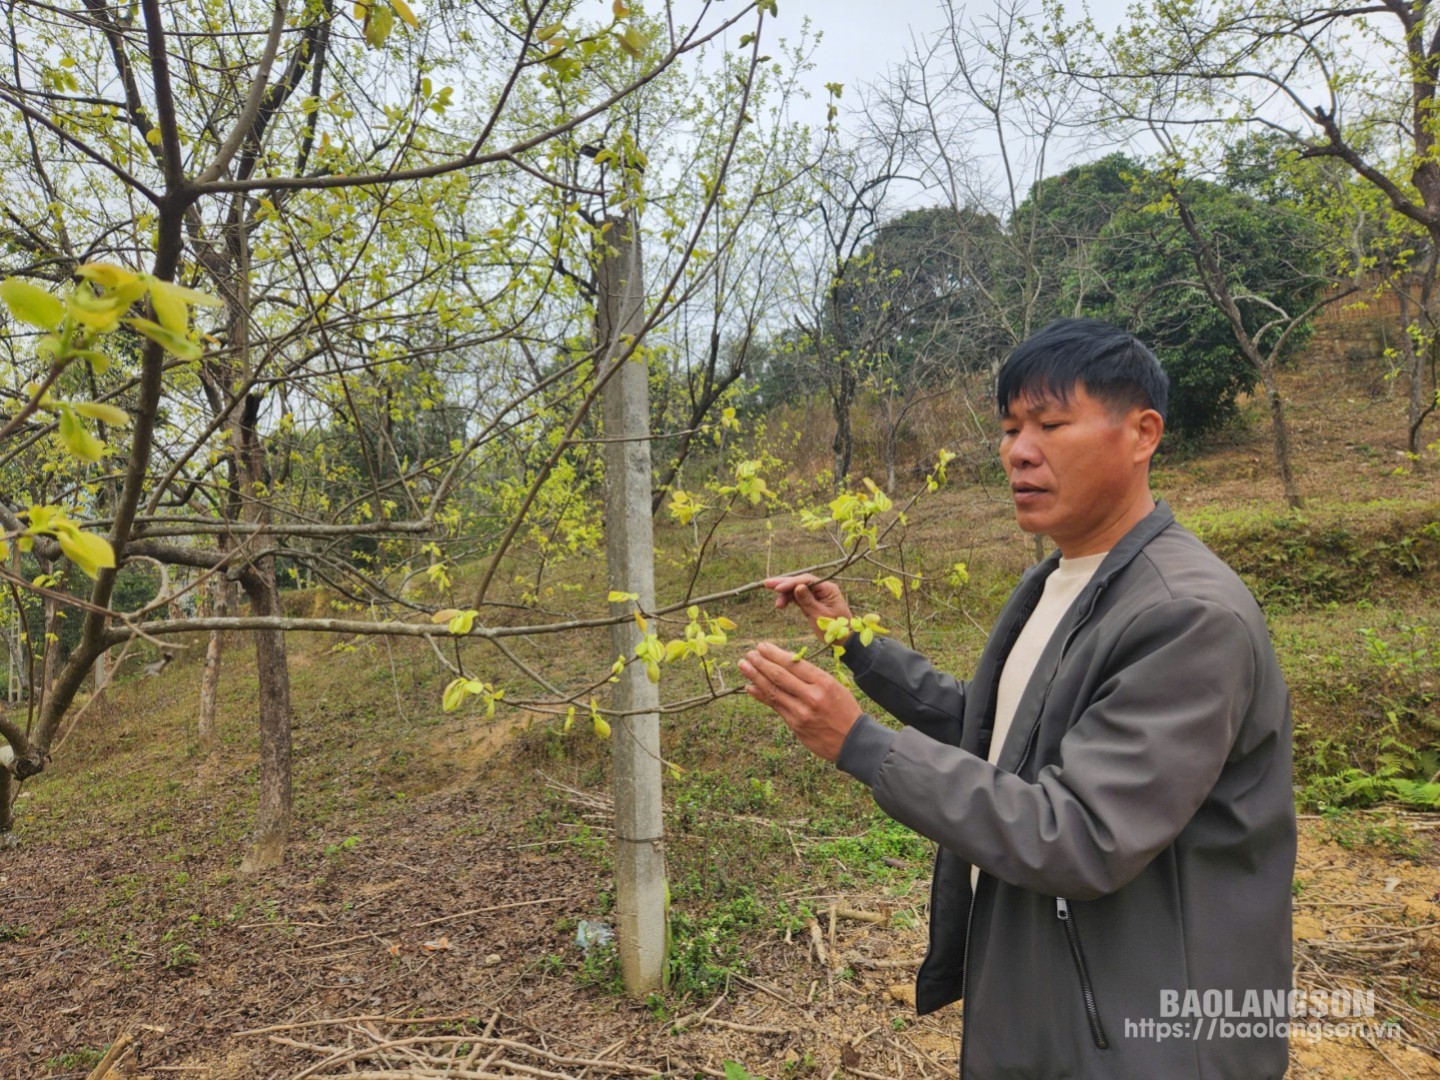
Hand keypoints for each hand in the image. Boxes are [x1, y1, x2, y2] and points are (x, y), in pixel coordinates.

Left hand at [739, 641, 860, 761]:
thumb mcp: (834, 687)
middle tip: (748, 654)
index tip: (762, 647)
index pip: (794, 664)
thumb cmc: (844, 709)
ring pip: (774, 691)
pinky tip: (750, 687)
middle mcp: (812, 696)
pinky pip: (775, 706)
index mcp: (824, 682)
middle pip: (780, 676)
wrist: (854, 741)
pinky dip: (761, 695)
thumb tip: (785, 661)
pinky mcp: (796, 725)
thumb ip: (811, 677)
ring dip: (755, 676)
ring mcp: (802, 712)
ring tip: (743, 665)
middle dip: (761, 663)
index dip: (775, 654)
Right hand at [763, 573, 852, 643]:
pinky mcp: (812, 602)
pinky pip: (798, 597)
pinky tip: (781, 604)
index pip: (806, 580)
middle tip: (766, 584)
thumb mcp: (819, 615)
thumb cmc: (834, 629)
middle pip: (800, 582)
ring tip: (777, 605)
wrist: (843, 640)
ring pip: (797, 589)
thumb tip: (797, 587)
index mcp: (828, 588)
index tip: (778, 588)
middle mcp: (822, 588)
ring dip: (785, 594)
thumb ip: (808, 601)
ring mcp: (817, 594)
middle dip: (784, 584)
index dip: (791, 583)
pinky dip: (789, 600)